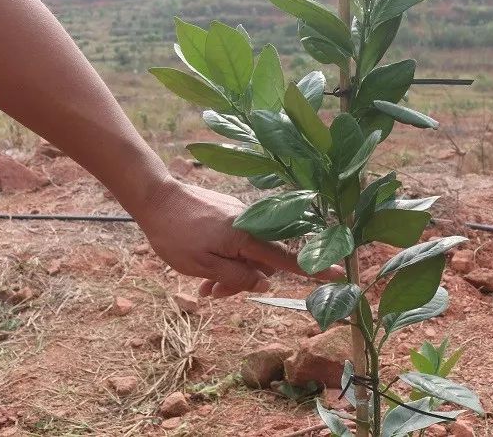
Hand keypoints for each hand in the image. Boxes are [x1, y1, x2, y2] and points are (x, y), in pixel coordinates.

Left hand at [133, 177, 342, 297]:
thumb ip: (237, 276)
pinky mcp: (229, 212)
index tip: (338, 273)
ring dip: (231, 272)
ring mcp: (240, 216)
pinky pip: (237, 241)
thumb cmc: (175, 235)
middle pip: (264, 261)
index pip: (286, 259)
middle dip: (245, 281)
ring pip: (247, 253)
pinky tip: (202, 267)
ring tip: (202, 286)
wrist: (155, 197)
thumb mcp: (202, 265)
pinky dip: (225, 256)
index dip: (311, 270)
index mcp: (246, 238)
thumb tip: (265, 285)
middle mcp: (249, 224)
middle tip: (213, 294)